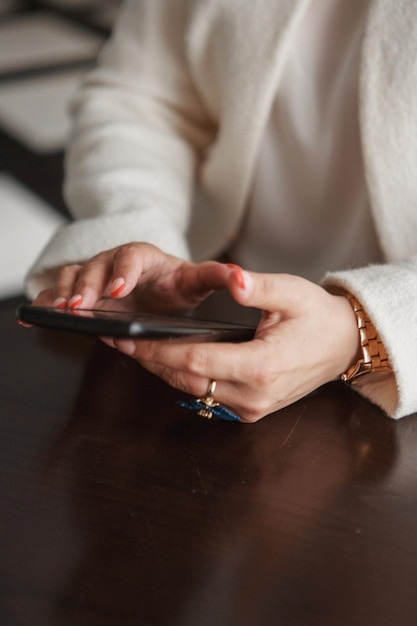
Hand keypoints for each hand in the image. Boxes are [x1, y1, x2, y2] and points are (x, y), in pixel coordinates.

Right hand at [32, 242, 231, 313]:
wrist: (157, 288)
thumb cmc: (174, 283)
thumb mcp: (196, 280)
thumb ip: (217, 276)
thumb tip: (240, 276)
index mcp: (144, 257)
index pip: (132, 257)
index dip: (123, 271)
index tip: (120, 289)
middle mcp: (115, 263)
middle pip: (96, 267)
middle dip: (88, 285)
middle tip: (82, 306)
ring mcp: (95, 276)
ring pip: (74, 276)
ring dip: (65, 292)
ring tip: (61, 311)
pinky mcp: (82, 291)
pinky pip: (59, 292)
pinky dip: (46, 302)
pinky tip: (36, 317)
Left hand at [112, 268, 359, 422]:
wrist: (341, 345)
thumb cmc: (317, 316)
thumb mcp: (291, 292)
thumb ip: (257, 287)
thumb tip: (232, 279)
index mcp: (262, 366)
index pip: (196, 360)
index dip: (159, 349)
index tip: (130, 337)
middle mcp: (255, 395)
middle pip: (187, 380)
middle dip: (151, 360)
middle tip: (121, 340)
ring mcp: (253, 408)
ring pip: (194, 391)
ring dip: (163, 370)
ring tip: (135, 347)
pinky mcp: (252, 410)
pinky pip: (208, 396)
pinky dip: (184, 378)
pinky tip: (167, 359)